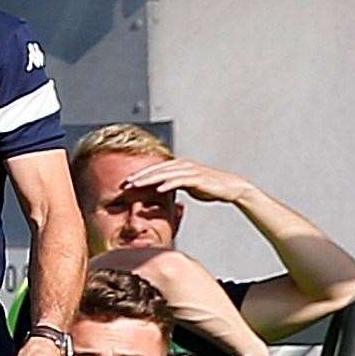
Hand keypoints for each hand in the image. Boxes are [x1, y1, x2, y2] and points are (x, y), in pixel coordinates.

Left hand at [120, 158, 252, 205]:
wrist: (230, 188)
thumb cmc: (208, 187)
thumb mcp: (187, 186)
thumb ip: (174, 185)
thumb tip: (160, 190)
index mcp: (178, 166)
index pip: (154, 170)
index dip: (139, 176)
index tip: (124, 183)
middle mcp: (182, 165)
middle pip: (156, 170)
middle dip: (139, 176)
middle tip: (124, 183)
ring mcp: (190, 170)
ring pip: (164, 174)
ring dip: (149, 179)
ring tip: (136, 185)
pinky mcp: (198, 178)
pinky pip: (180, 181)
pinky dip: (169, 184)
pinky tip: (159, 190)